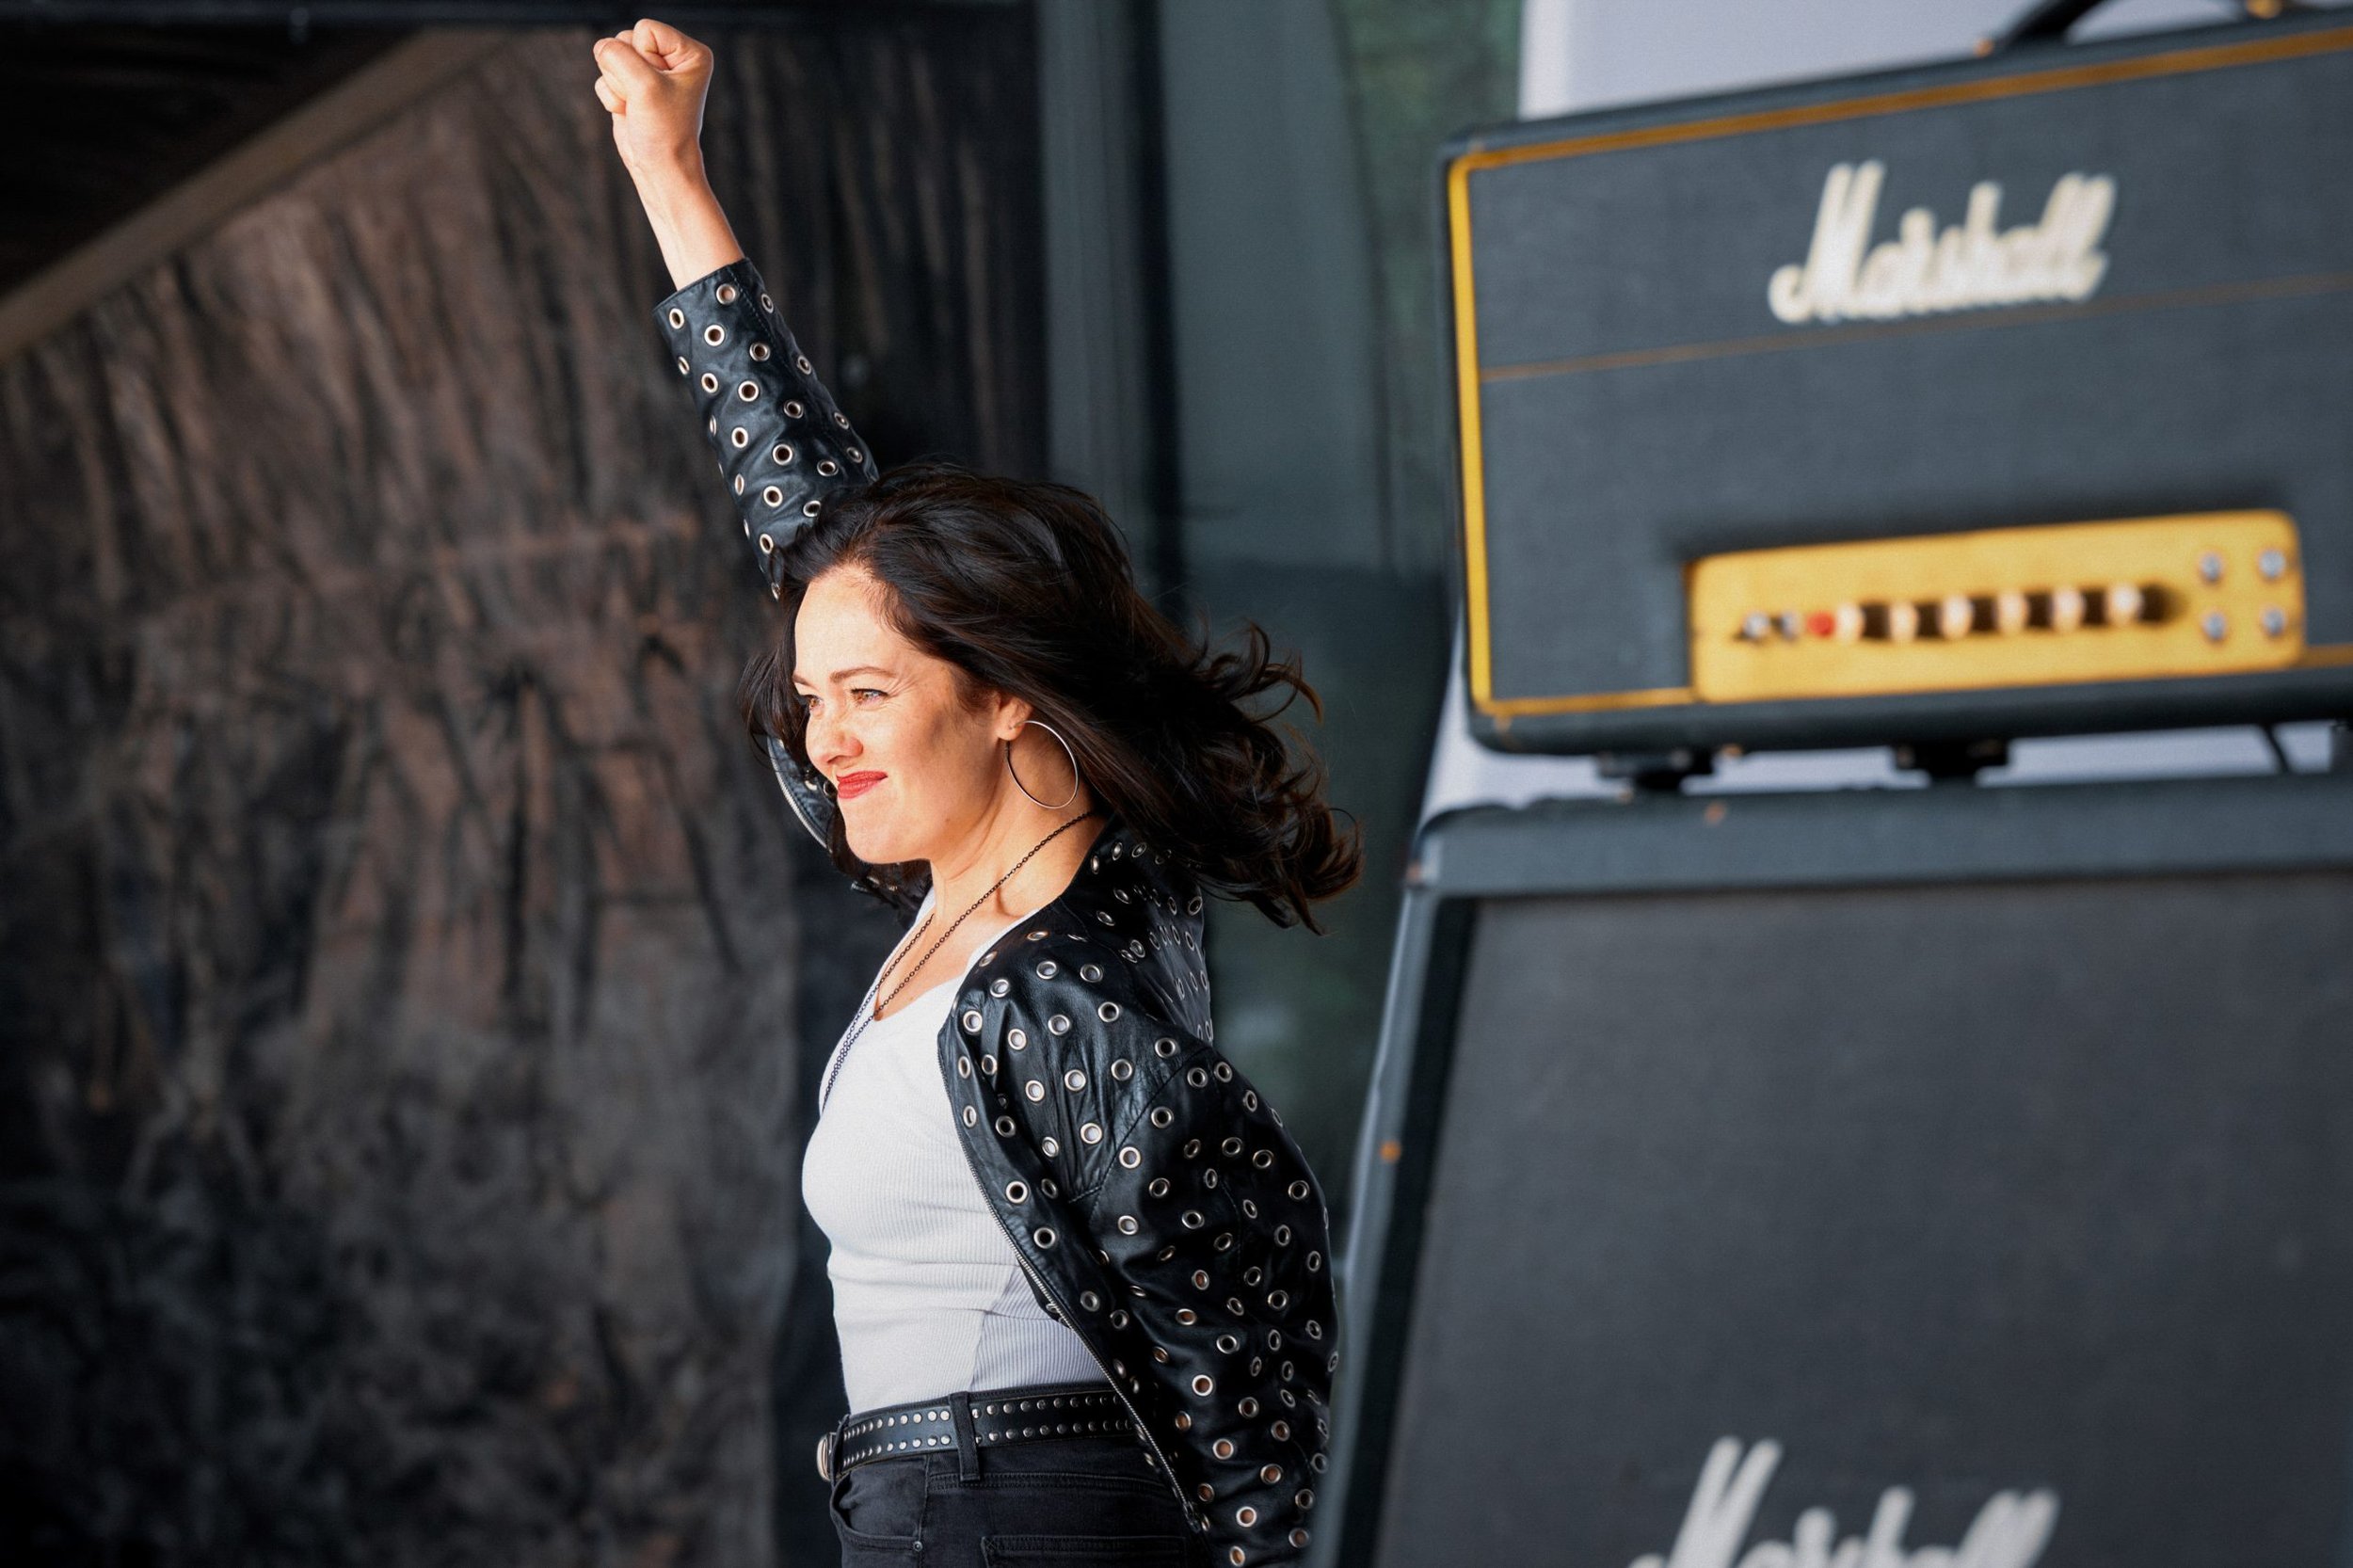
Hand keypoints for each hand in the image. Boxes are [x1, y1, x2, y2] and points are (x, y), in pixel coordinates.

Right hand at [593, 17, 712, 181]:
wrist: (660, 167)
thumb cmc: (663, 130)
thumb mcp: (643, 85)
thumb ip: (616, 54)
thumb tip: (601, 47)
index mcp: (690, 53)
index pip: (645, 29)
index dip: (644, 59)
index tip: (661, 88)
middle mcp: (672, 57)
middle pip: (625, 38)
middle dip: (628, 72)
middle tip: (647, 99)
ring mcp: (649, 70)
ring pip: (610, 56)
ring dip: (618, 85)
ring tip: (639, 106)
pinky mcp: (631, 84)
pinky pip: (604, 75)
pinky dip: (612, 97)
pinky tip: (631, 112)